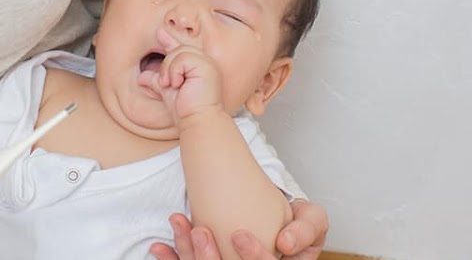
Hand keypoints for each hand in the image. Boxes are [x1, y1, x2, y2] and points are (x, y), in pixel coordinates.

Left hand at [137, 45, 223, 122]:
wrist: (197, 121)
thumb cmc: (184, 110)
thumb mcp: (166, 91)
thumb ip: (157, 79)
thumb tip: (142, 76)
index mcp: (198, 66)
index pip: (182, 49)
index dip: (170, 40)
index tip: (160, 32)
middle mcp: (205, 62)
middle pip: (178, 49)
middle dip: (166, 64)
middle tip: (166, 82)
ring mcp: (207, 63)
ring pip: (179, 52)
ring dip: (169, 69)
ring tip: (171, 84)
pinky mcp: (206, 66)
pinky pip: (183, 58)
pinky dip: (174, 70)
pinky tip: (177, 84)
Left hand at [149, 200, 327, 259]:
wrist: (276, 215)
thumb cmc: (295, 221)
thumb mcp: (313, 219)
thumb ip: (305, 229)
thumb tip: (284, 244)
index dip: (253, 257)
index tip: (239, 234)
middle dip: (209, 257)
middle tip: (200, 230)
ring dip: (187, 253)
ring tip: (178, 223)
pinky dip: (172, 258)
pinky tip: (158, 246)